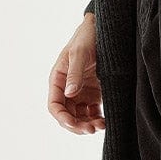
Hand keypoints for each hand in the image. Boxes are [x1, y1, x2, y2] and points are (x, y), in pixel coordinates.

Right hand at [49, 11, 104, 133]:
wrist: (104, 30)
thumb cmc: (87, 38)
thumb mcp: (80, 53)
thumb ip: (74, 73)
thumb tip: (69, 94)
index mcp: (58, 79)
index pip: (55, 105)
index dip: (62, 118)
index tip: (74, 124)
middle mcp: (67, 88)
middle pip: (67, 115)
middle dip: (77, 125)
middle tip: (91, 130)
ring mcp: (81, 92)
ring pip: (80, 117)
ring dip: (88, 125)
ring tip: (101, 126)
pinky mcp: (94, 94)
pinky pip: (92, 112)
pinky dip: (97, 119)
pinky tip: (105, 121)